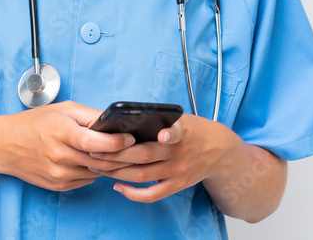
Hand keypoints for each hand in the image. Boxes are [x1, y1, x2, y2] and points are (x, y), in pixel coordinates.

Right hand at [0, 101, 135, 191]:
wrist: (5, 145)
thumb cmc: (34, 124)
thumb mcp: (63, 110)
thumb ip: (90, 116)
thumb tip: (114, 122)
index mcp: (61, 132)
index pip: (94, 142)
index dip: (116, 142)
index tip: (129, 138)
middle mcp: (59, 156)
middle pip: (100, 161)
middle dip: (120, 155)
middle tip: (132, 148)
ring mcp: (58, 174)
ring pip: (96, 172)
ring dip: (107, 164)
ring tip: (112, 152)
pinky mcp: (58, 185)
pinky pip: (86, 180)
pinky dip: (93, 170)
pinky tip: (90, 159)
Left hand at [85, 114, 232, 202]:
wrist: (219, 150)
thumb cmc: (192, 130)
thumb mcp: (181, 118)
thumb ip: (159, 119)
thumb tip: (124, 120)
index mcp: (181, 131)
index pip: (176, 131)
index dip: (169, 133)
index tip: (162, 133)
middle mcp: (178, 152)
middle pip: (144, 155)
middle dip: (115, 154)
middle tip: (93, 151)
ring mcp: (177, 171)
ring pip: (142, 175)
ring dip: (116, 172)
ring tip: (97, 167)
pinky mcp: (176, 185)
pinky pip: (152, 194)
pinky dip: (133, 194)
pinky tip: (118, 186)